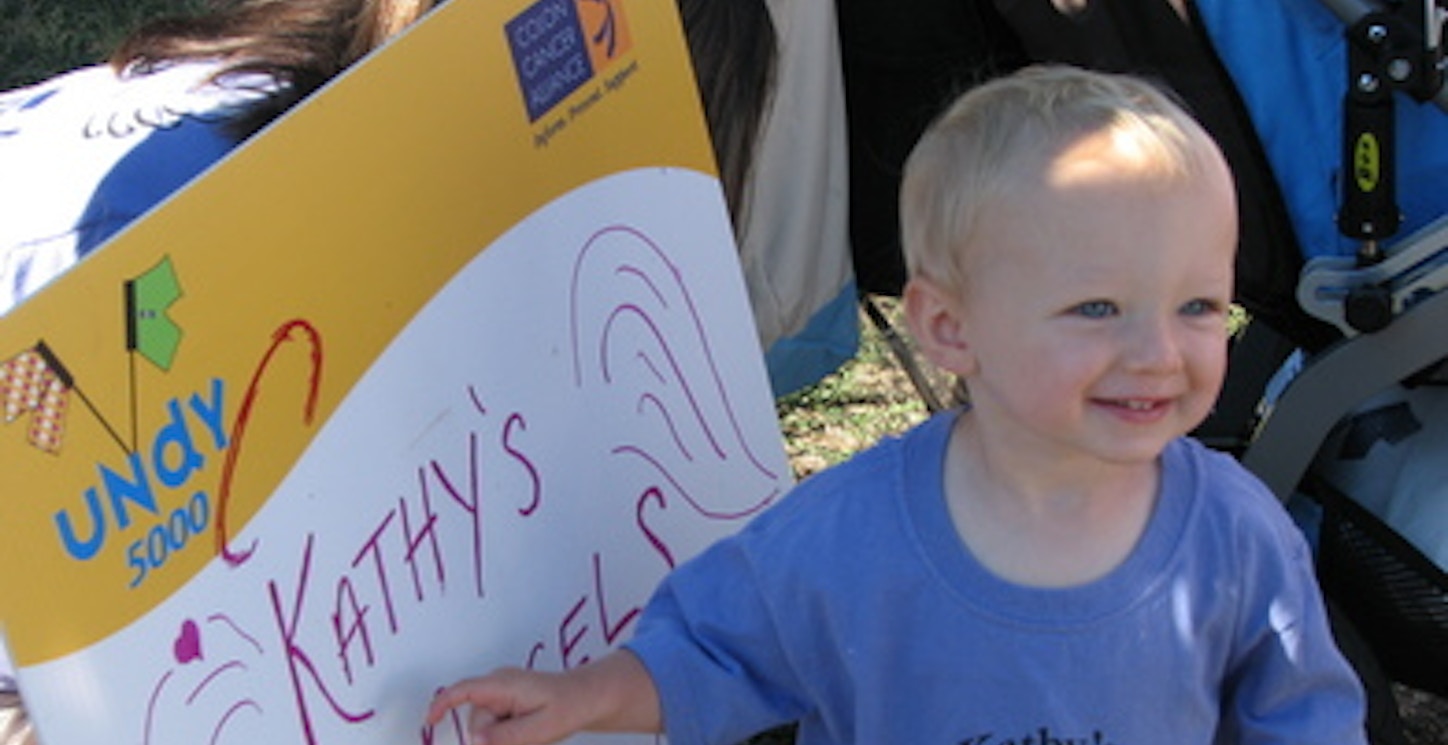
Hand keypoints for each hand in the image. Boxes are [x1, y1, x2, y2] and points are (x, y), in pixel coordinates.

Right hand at [426, 651, 660, 744]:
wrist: (589, 696)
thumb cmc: (570, 705)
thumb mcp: (541, 728)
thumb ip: (507, 736)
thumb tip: (476, 740)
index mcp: (504, 684)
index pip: (464, 691)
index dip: (442, 705)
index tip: (429, 721)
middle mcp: (499, 685)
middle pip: (478, 723)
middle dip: (494, 739)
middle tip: (526, 740)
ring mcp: (502, 693)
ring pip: (487, 729)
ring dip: (505, 738)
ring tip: (533, 733)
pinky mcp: (506, 703)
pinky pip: (497, 727)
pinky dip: (509, 735)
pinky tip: (528, 731)